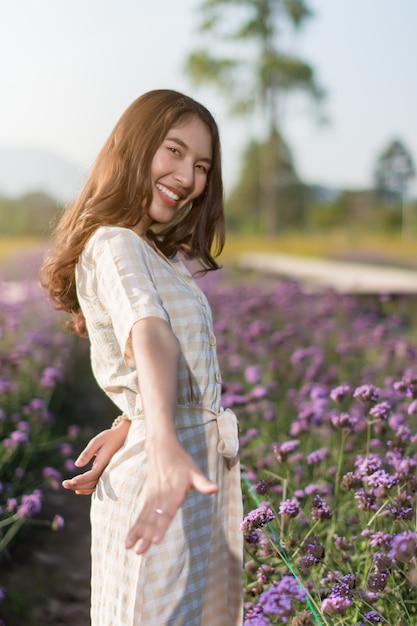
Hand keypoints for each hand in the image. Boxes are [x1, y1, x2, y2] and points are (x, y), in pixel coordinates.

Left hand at [62, 420, 129, 494]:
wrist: (122, 436)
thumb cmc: (109, 437)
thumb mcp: (97, 441)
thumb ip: (87, 453)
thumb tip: (77, 465)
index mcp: (104, 461)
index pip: (93, 475)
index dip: (82, 480)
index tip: (71, 481)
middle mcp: (107, 469)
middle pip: (92, 482)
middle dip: (77, 485)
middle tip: (64, 484)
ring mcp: (107, 472)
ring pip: (94, 486)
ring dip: (81, 488)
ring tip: (68, 485)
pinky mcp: (106, 473)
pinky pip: (97, 485)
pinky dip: (87, 489)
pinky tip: (77, 490)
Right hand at [125, 435, 217, 553]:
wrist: (162, 449)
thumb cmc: (181, 461)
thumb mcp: (194, 471)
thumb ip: (203, 483)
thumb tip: (216, 489)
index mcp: (174, 493)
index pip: (167, 513)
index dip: (161, 527)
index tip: (156, 540)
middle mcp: (161, 496)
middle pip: (153, 520)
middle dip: (146, 536)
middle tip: (140, 552)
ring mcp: (153, 497)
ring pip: (144, 518)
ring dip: (137, 533)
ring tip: (130, 547)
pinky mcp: (148, 496)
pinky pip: (141, 513)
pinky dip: (135, 525)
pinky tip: (130, 537)